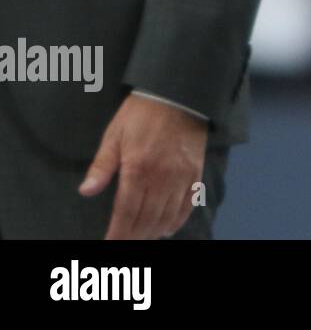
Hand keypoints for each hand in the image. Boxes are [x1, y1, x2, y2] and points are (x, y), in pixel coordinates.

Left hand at [79, 94, 208, 239]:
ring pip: (167, 215)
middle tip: (124, 243)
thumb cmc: (141, 114)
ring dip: (153, 232)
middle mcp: (162, 177)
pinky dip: (178, 220)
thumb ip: (101, 166)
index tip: (110, 243)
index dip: (118, 233)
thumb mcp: (114, 136)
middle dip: (134, 236)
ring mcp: (181, 176)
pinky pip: (188, 204)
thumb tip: (86, 191)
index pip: (126, 212)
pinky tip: (167, 228)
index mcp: (138, 169)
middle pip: (147, 219)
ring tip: (142, 238)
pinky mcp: (196, 172)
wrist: (178, 95)